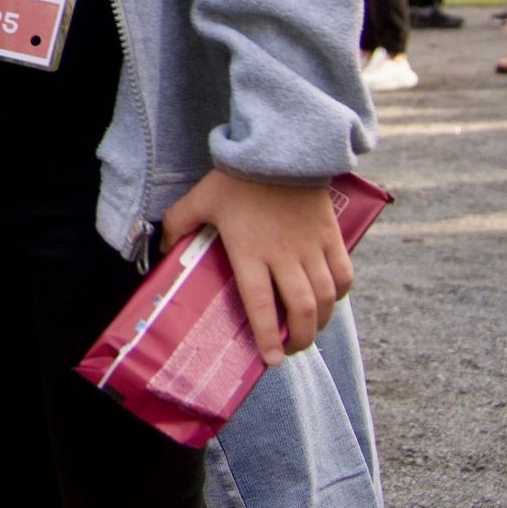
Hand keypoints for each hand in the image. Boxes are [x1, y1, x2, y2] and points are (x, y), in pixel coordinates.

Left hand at [161, 171, 352, 365]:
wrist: (280, 147)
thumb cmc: (237, 177)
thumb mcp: (199, 198)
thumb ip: (178, 224)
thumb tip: (162, 248)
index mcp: (250, 251)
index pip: (261, 304)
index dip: (267, 336)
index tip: (272, 360)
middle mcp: (285, 256)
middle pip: (301, 309)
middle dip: (300, 339)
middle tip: (292, 350)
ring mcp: (312, 247)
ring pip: (325, 298)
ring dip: (320, 322)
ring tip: (309, 331)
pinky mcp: (331, 236)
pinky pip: (344, 274)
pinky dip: (339, 294)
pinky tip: (329, 300)